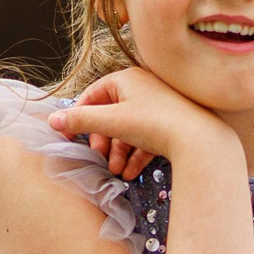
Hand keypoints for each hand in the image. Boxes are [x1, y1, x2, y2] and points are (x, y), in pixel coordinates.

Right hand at [46, 68, 233, 178]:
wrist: (201, 140)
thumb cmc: (155, 123)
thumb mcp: (112, 121)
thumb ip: (80, 121)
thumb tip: (52, 120)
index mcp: (127, 79)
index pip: (94, 95)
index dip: (80, 116)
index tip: (69, 136)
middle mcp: (144, 89)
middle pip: (111, 116)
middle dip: (103, 141)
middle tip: (98, 158)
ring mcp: (160, 107)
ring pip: (129, 131)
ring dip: (118, 152)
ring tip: (116, 171)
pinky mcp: (172, 126)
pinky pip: (147, 139)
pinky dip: (136, 155)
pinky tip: (130, 173)